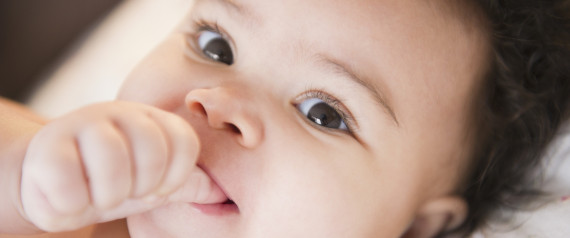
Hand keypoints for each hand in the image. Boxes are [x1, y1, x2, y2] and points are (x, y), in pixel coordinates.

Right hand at [20, 101, 224, 231]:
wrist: (52, 185)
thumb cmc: (109, 183)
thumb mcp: (151, 184)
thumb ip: (184, 184)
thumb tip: (221, 191)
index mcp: (152, 121)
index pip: (184, 142)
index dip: (175, 175)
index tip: (156, 189)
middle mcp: (122, 113)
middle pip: (152, 148)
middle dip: (141, 185)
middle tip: (125, 191)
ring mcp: (84, 123)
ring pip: (112, 160)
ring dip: (107, 194)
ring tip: (97, 194)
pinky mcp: (48, 143)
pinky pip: (68, 179)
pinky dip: (72, 201)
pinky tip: (69, 195)